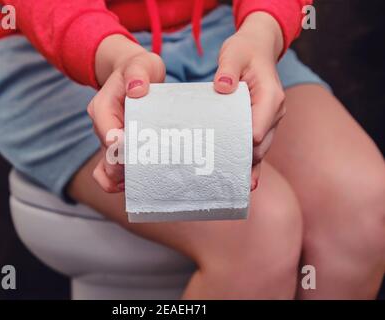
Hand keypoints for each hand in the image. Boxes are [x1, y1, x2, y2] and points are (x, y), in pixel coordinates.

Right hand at [88, 35, 164, 191]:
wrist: (137, 75)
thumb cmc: (140, 70)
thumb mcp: (141, 64)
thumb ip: (138, 73)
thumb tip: (136, 89)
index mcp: (102, 107)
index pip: (108, 133)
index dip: (122, 147)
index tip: (141, 153)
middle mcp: (101, 127)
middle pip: (108, 157)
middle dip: (126, 168)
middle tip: (150, 171)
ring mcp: (107, 141)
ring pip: (107, 170)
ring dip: (123, 180)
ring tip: (145, 181)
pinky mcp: (116, 150)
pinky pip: (109, 174)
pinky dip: (119, 183)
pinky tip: (137, 184)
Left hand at [213, 12, 285, 190]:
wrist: (257, 49)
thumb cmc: (245, 51)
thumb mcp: (234, 53)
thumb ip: (228, 69)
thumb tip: (224, 87)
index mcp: (271, 98)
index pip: (258, 129)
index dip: (242, 144)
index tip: (222, 156)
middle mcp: (275, 113)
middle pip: (260, 146)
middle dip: (241, 160)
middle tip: (217, 175)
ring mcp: (270, 122)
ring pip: (260, 151)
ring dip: (246, 166)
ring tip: (230, 188)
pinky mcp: (262, 125)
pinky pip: (259, 148)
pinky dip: (251, 164)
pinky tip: (244, 184)